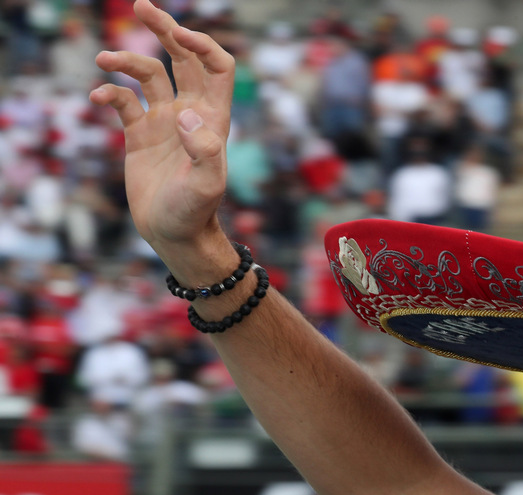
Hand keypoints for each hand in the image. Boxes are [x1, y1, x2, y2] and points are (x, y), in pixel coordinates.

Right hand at [90, 0, 232, 255]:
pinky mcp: (140, 135)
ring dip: (127, 61)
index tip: (177, 35)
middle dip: (165, 31)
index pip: (216, 67)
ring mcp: (165, 122)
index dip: (201, 45)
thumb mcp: (205, 185)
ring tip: (103, 59)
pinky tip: (97, 97)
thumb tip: (187, 114)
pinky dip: (110, 92)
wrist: (174, 235)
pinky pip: (124, 101)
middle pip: (182, 59)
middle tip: (142, 6)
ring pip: (148, 75)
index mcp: (213, 119)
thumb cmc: (194, 213)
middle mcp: (191, 113)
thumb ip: (204, 150)